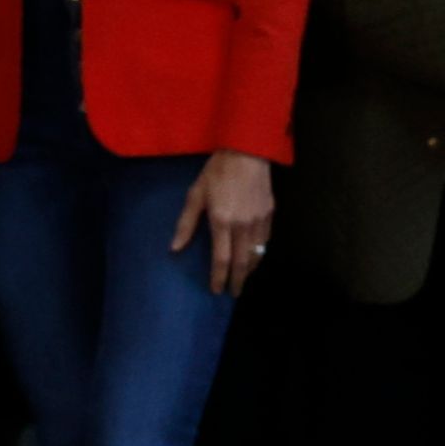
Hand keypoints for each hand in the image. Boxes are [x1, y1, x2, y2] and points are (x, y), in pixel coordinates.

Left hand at [169, 148, 275, 294]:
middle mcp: (243, 225)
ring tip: (243, 278)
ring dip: (251, 269)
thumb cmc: (216, 172)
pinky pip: (266, 240)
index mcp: (222, 221)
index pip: (221, 258)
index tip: (216, 290)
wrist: (247, 152)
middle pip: (243, 261)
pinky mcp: (270, 213)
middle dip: (238, 280)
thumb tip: (175, 248)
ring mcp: (259, 220)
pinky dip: (260, 253)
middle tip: (234, 293)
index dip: (219, 277)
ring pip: (257, 253)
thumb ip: (186, 223)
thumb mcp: (195, 195)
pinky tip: (255, 257)